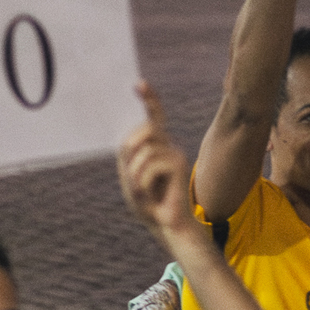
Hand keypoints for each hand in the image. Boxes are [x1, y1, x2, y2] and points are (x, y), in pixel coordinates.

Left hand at [118, 83, 195, 243]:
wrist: (168, 225)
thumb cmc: (149, 203)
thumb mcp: (131, 177)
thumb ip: (130, 156)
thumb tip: (132, 139)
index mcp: (156, 147)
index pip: (154, 118)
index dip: (149, 99)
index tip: (139, 83)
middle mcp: (168, 145)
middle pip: (142, 130)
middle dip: (130, 152)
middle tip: (131, 176)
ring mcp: (175, 153)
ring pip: (143, 149)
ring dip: (134, 173)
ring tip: (141, 190)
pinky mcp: (179, 164)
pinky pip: (149, 165)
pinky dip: (143, 182)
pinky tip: (153, 195)